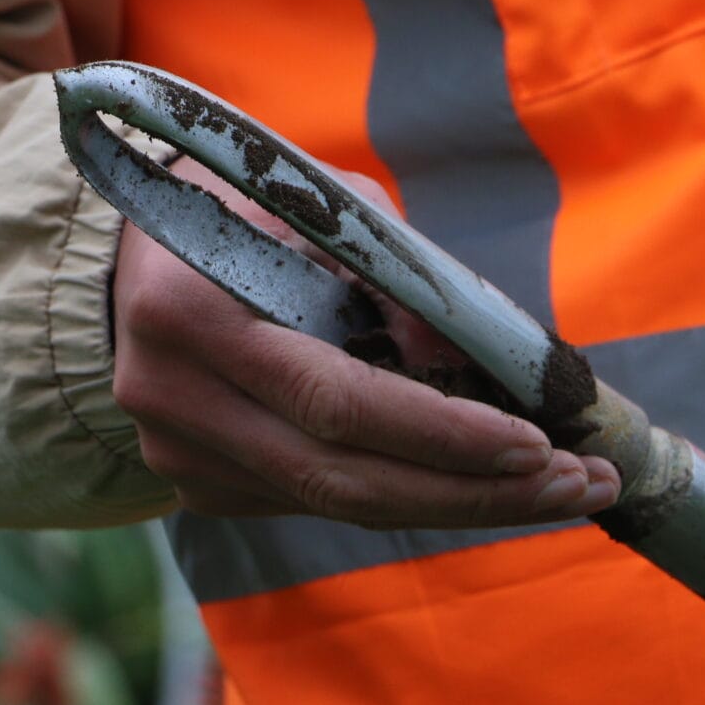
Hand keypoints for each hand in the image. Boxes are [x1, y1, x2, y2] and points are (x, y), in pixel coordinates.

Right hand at [110, 158, 618, 526]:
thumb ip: (396, 267)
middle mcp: (172, 401)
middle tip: (580, 486)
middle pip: (345, 481)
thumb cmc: (239, 204)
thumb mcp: (318, 199)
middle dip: (476, 491)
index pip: (335, 401)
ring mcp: (178, 457)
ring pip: (336, 506)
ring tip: (557, 491)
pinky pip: (316, 501)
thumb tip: (470, 357)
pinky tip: (477, 480)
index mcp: (191, 316)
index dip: (443, 432)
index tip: (539, 442)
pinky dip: (406, 494)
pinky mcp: (198, 486)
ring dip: (458, 503)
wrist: (124, 255)